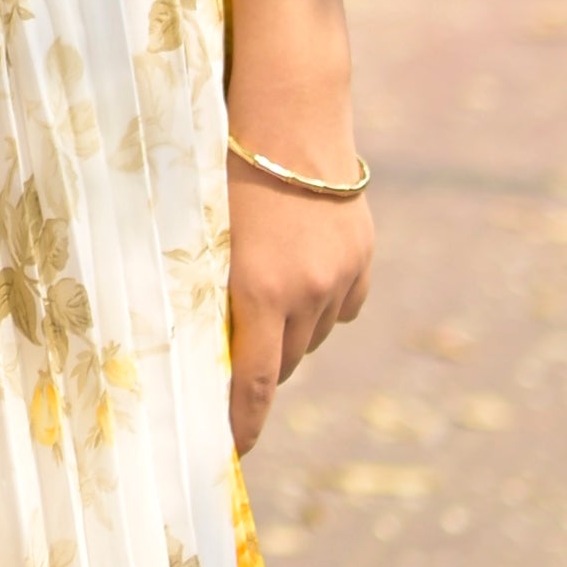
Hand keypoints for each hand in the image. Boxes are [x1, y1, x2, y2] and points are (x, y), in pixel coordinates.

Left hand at [225, 171, 370, 458]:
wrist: (288, 113)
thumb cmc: (222, 169)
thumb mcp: (203, 236)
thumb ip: (210, 294)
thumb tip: (202, 350)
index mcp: (258, 291)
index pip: (255, 384)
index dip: (243, 425)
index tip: (233, 452)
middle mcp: (306, 291)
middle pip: (286, 362)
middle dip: (262, 367)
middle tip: (235, 356)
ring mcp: (340, 274)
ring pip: (315, 335)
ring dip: (291, 333)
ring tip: (266, 294)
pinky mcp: (363, 254)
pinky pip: (342, 305)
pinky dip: (322, 304)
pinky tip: (302, 274)